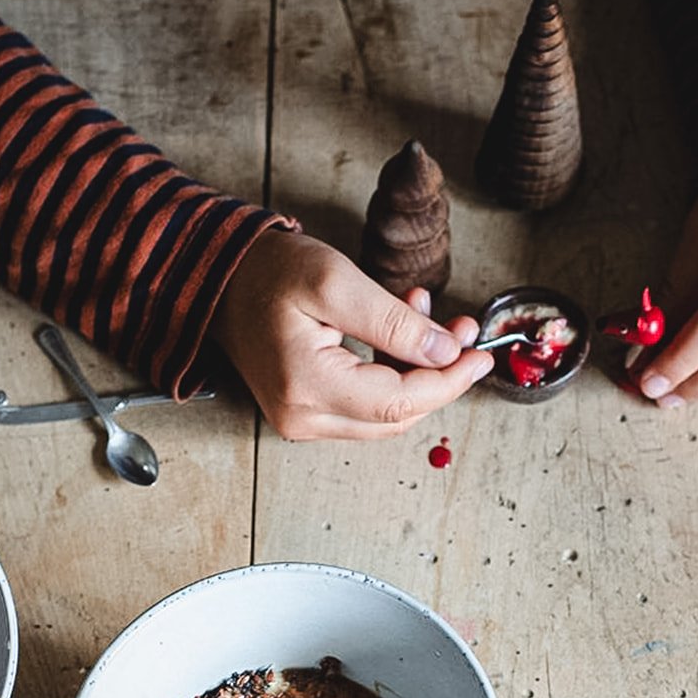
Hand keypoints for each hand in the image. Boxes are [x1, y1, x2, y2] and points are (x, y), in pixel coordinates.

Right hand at [210, 230, 492, 440]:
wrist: (219, 281)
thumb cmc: (267, 274)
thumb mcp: (336, 282)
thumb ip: (394, 323)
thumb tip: (445, 354)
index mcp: (307, 387)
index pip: (400, 403)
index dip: (449, 382)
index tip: (479, 355)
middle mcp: (302, 418)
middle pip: (397, 417)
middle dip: (437, 376)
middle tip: (459, 330)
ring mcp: (301, 423)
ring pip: (384, 417)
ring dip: (416, 375)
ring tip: (424, 320)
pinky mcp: (304, 416)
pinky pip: (364, 410)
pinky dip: (391, 378)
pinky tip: (397, 339)